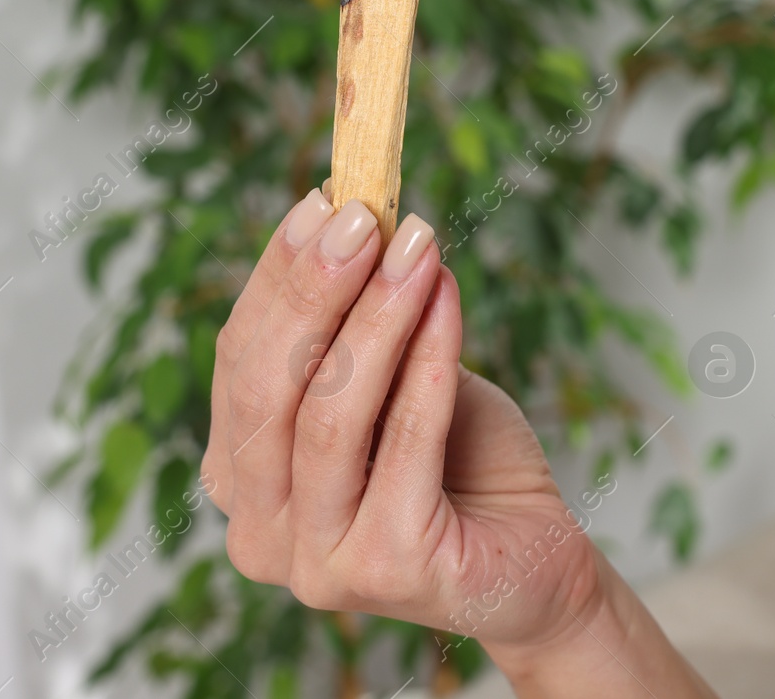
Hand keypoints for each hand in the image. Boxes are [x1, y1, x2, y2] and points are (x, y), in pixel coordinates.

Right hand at [200, 189, 602, 649]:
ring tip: (419, 248)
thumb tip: (350, 219)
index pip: (239, 363)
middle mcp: (259, 533)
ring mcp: (316, 564)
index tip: (320, 202)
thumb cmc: (460, 463)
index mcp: (241, 481)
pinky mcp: (387, 571)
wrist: (535, 556)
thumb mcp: (398, 380)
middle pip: (267, 390)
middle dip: (314, 290)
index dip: (275, 280)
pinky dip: (427, 361)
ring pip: (329, 415)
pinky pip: (403, 443)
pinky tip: (447, 302)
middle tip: (362, 217)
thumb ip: (360, 327)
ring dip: (377, 316)